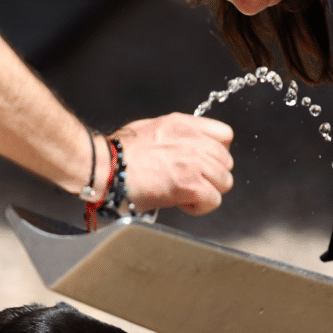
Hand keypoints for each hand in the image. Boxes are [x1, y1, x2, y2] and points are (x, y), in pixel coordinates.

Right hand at [115, 113, 233, 214]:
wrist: (105, 167)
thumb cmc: (118, 153)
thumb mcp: (150, 129)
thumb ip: (174, 136)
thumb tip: (180, 148)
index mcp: (183, 125)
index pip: (225, 135)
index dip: (216, 152)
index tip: (203, 163)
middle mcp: (193, 141)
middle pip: (226, 161)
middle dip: (211, 175)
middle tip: (189, 182)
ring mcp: (194, 163)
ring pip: (224, 182)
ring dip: (206, 191)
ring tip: (184, 194)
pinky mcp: (190, 185)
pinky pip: (213, 200)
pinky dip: (199, 207)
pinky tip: (180, 203)